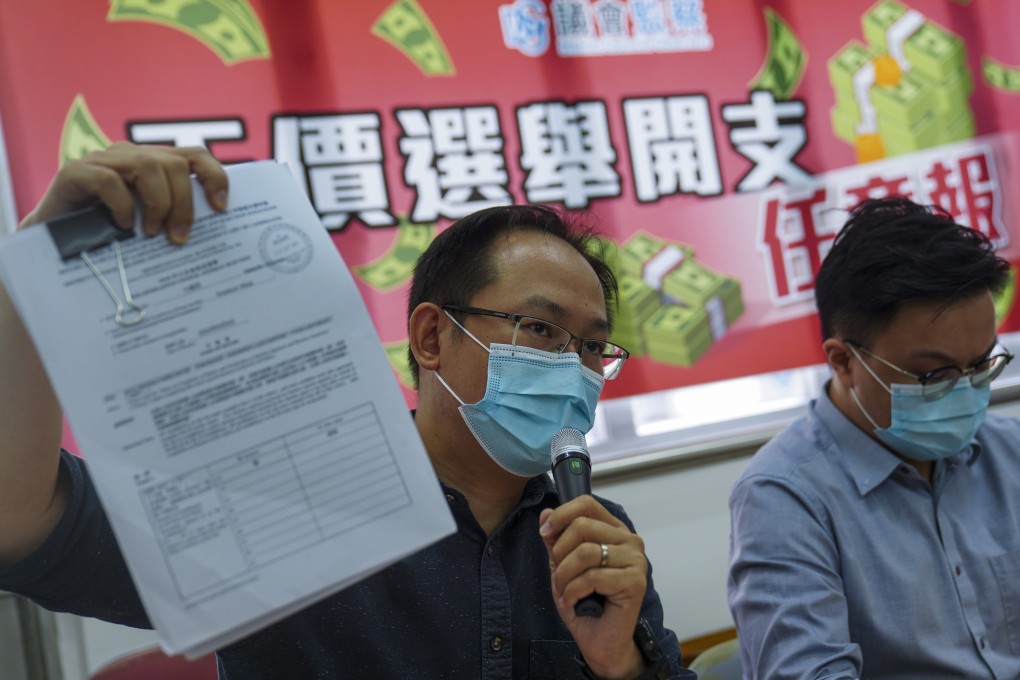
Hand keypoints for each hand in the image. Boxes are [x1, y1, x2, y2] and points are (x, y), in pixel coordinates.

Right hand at [19, 142, 227, 242]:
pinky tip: (123, 226)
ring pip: (147, 166)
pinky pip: (109, 179)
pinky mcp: (75, 173)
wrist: (54, 243)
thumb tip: (217, 233)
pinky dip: (123, 204)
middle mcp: (129, 156)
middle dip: (184, 202)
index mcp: (153, 164)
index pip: (194, 155)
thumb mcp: (149, 224)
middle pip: (175, 164)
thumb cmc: (108, 236)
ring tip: (152, 232)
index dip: (214, 176)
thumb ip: (175, 218)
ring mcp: (102, 160)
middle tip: (179, 236)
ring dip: (158, 203)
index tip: (221, 207)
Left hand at [540, 495, 647, 679]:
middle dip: (560, 552)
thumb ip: (556, 539)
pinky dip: (573, 590)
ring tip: (564, 590)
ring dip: (564, 575)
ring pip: (585, 552)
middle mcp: (629, 541)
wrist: (600, 641)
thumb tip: (546, 513)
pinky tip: (573, 600)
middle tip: (558, 575)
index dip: (561, 515)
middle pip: (582, 526)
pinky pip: (592, 576)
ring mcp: (636, 560)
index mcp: (614, 531)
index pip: (587, 504)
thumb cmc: (584, 602)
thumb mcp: (562, 565)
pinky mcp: (635, 582)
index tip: (545, 533)